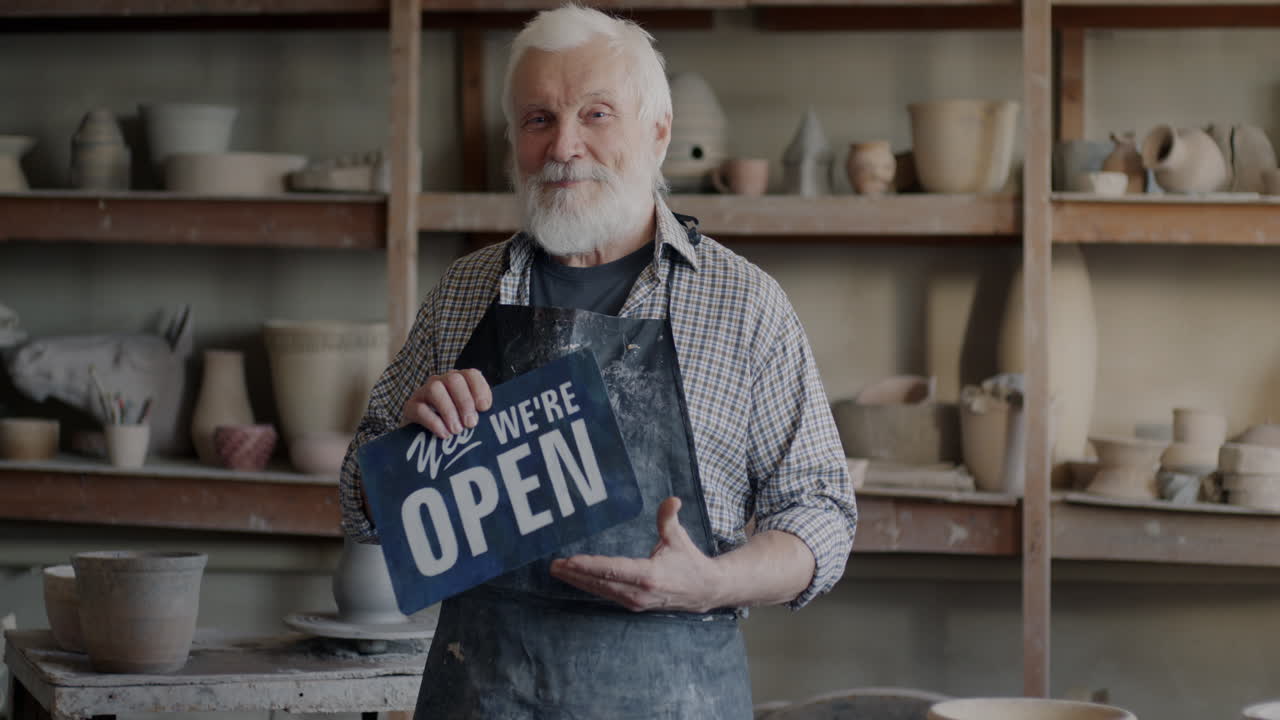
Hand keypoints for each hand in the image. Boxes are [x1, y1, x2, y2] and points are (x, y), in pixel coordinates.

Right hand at [401, 369, 492, 438]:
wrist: (421, 438)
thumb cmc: (452, 426)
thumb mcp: (467, 418)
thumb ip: (478, 413)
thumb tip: (490, 419)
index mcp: (459, 381)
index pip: (471, 374)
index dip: (479, 389)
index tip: (484, 408)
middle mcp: (441, 382)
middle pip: (453, 379)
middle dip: (464, 402)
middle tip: (471, 424)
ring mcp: (423, 392)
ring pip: (435, 389)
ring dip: (449, 410)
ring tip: (457, 430)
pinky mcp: (410, 407)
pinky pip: (420, 408)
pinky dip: (434, 422)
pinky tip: (444, 434)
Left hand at [549, 497, 723, 613]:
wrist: (704, 591)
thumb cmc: (689, 561)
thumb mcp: (679, 537)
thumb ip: (669, 518)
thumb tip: (672, 500)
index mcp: (649, 576)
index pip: (613, 570)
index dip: (590, 566)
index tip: (570, 560)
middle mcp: (639, 592)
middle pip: (600, 582)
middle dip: (576, 573)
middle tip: (554, 565)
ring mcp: (634, 602)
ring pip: (600, 591)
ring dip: (577, 581)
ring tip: (558, 570)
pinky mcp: (632, 605)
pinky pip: (605, 594)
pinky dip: (588, 586)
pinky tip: (575, 579)